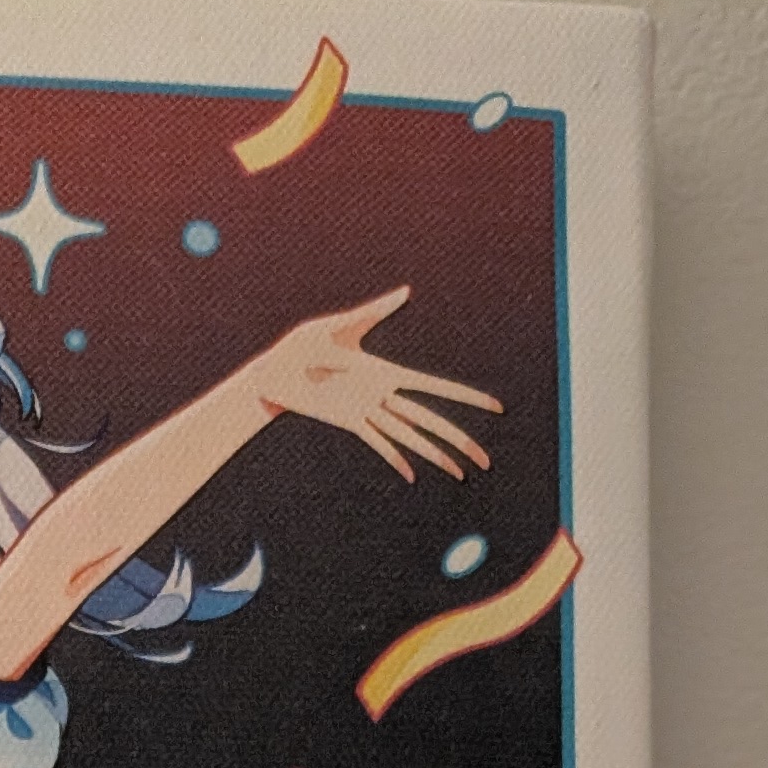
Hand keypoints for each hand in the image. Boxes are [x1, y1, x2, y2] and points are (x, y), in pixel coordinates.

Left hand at [248, 288, 499, 481]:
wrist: (273, 372)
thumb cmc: (302, 344)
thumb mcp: (340, 326)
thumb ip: (376, 312)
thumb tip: (407, 292)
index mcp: (386, 372)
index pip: (434, 388)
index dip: (465, 398)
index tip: (495, 408)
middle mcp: (381, 395)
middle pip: (428, 422)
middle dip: (459, 440)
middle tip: (486, 461)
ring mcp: (365, 412)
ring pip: (408, 438)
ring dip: (434, 456)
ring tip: (459, 475)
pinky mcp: (346, 422)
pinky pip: (377, 444)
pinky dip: (395, 459)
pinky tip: (413, 475)